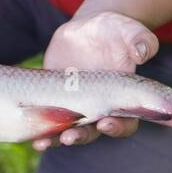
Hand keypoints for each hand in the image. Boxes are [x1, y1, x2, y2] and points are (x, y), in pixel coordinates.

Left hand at [32, 10, 158, 150]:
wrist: (89, 29)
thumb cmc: (117, 31)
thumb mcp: (129, 30)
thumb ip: (140, 41)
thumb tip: (143, 52)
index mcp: (123, 99)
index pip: (125, 123)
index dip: (117, 127)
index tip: (106, 123)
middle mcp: (99, 109)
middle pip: (92, 132)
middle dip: (80, 136)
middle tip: (69, 136)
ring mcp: (75, 107)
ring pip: (66, 131)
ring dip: (55, 140)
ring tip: (43, 143)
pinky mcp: (54, 99)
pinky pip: (46, 118)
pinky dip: (38, 128)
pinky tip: (29, 134)